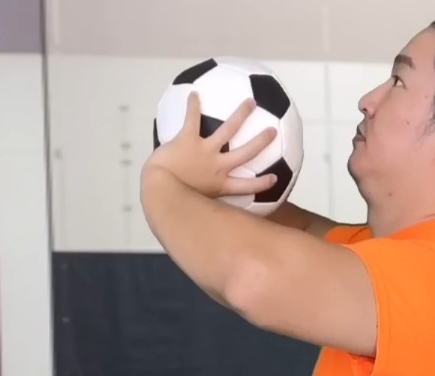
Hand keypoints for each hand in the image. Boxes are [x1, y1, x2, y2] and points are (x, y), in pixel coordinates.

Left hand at [143, 92, 277, 198]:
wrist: (159, 189)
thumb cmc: (173, 203)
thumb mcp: (195, 209)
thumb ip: (205, 209)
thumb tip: (205, 222)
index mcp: (220, 185)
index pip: (247, 186)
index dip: (262, 182)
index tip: (275, 178)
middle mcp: (217, 167)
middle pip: (245, 152)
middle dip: (261, 141)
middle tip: (272, 131)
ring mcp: (205, 151)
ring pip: (228, 130)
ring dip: (240, 115)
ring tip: (251, 103)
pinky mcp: (188, 140)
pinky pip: (192, 119)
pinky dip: (193, 105)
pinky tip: (194, 94)